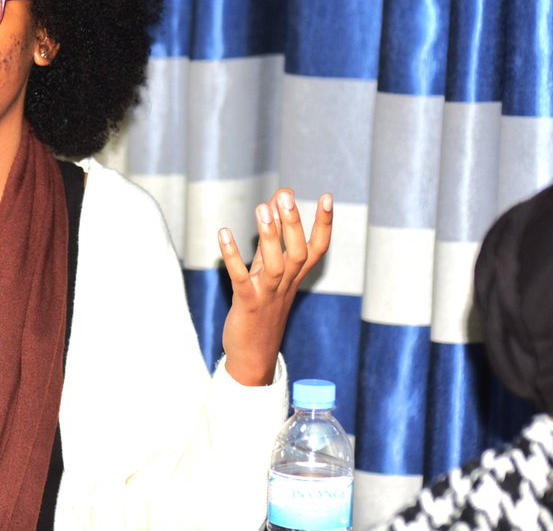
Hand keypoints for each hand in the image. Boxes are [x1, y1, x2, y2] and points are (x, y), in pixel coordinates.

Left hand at [218, 189, 332, 385]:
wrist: (253, 355)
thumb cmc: (261, 307)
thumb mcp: (269, 271)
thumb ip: (273, 238)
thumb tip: (277, 202)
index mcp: (295, 277)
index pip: (317, 249)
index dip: (324, 224)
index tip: (329, 197)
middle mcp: (285, 285)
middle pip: (298, 254)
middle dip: (294, 224)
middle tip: (286, 196)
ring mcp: (267, 295)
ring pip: (275, 266)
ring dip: (269, 237)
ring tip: (262, 208)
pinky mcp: (247, 304)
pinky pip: (241, 279)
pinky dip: (233, 257)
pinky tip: (223, 233)